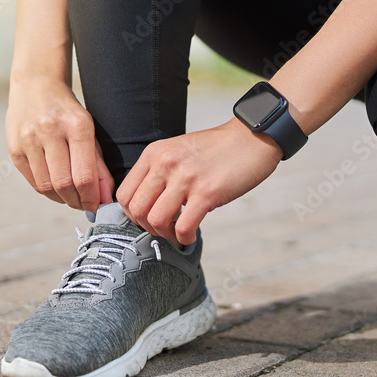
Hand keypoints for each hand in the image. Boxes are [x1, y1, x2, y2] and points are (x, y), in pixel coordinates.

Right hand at [6, 77, 114, 212]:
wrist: (36, 86)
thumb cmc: (69, 113)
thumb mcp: (90, 132)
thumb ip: (99, 167)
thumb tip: (104, 200)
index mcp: (76, 126)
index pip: (84, 176)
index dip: (92, 199)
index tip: (97, 207)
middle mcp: (50, 131)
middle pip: (64, 184)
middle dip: (77, 202)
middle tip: (85, 206)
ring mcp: (29, 140)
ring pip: (47, 186)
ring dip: (63, 200)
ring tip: (72, 198)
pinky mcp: (14, 149)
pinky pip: (33, 182)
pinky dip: (48, 192)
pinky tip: (57, 189)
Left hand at [117, 118, 282, 244]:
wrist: (251, 138)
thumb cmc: (217, 149)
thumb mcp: (177, 151)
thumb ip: (159, 172)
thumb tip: (148, 205)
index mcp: (154, 154)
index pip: (125, 193)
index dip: (132, 214)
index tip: (147, 219)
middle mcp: (165, 164)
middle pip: (136, 210)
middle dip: (147, 227)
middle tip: (164, 228)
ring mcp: (185, 178)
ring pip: (155, 221)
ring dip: (165, 234)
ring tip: (178, 232)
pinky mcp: (207, 192)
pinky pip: (183, 227)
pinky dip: (184, 238)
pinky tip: (191, 235)